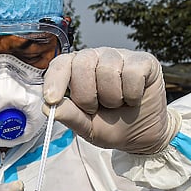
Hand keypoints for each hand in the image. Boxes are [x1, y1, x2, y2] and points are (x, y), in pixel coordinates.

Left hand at [42, 47, 179, 153]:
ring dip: (112, 98)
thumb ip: (69, 116)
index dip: (55, 80)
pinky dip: (132, 94)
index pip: (60, 64)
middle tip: (97, 109)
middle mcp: (96, 57)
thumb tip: (47, 107)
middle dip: (87, 96)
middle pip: (82, 65)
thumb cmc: (112, 126)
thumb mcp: (87, 127)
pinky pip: (132, 73)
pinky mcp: (143, 61)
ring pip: (108, 70)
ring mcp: (120, 56)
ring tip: (118, 104)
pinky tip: (134, 98)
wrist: (144, 134)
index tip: (51, 99)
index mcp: (76, 70)